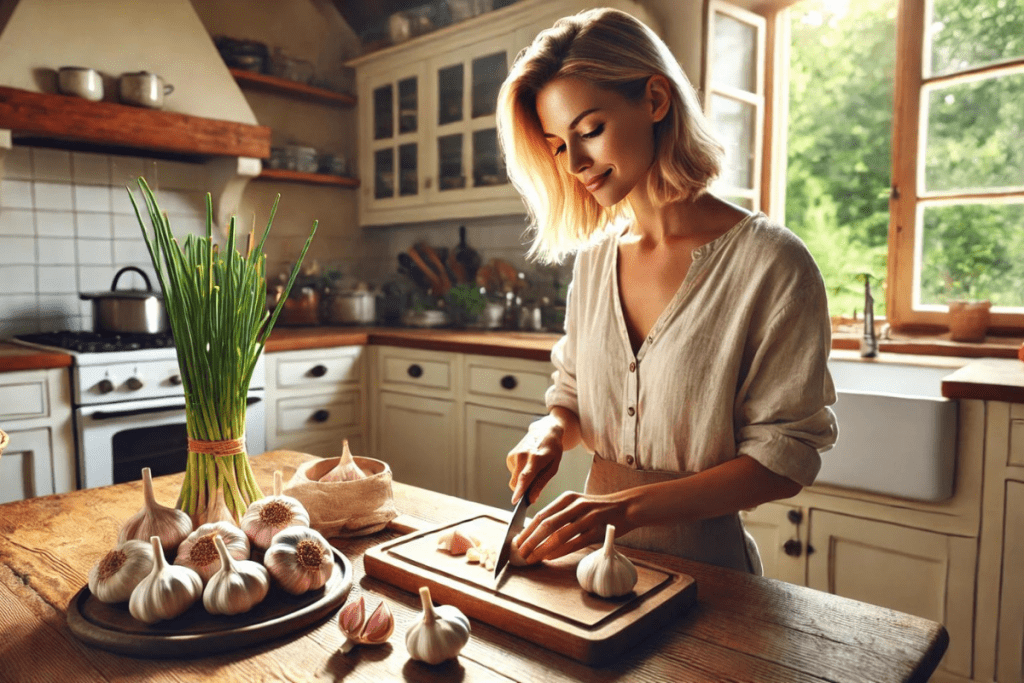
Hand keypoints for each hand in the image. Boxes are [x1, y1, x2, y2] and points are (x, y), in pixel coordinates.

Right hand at [506, 415, 564, 504]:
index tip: (515, 501)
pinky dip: (520, 475)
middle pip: (517, 481)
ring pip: (514, 480)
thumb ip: (541, 483)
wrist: (544, 431)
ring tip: (534, 471)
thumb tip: (532, 499)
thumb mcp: (553, 467)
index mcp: (536, 458)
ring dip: (522, 482)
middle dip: (522, 491)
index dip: (520, 490)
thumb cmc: (552, 450)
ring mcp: (514, 455)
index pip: (525, 476)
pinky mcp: (510, 456)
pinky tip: (528, 466)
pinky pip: (513, 474)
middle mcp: (522, 455)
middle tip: (533, 492)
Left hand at [514, 489, 635, 562]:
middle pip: (547, 525)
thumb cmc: (598, 508)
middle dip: (530, 540)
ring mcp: (586, 518)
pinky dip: (559, 552)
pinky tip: (549, 558)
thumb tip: (537, 532)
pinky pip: (574, 543)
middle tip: (520, 553)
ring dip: (542, 549)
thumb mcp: (577, 503)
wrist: (625, 507)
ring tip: (531, 558)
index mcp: (567, 498)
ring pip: (558, 535)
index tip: (517, 541)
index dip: (527, 529)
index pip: (541, 515)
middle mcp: (575, 506)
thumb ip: (560, 514)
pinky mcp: (596, 531)